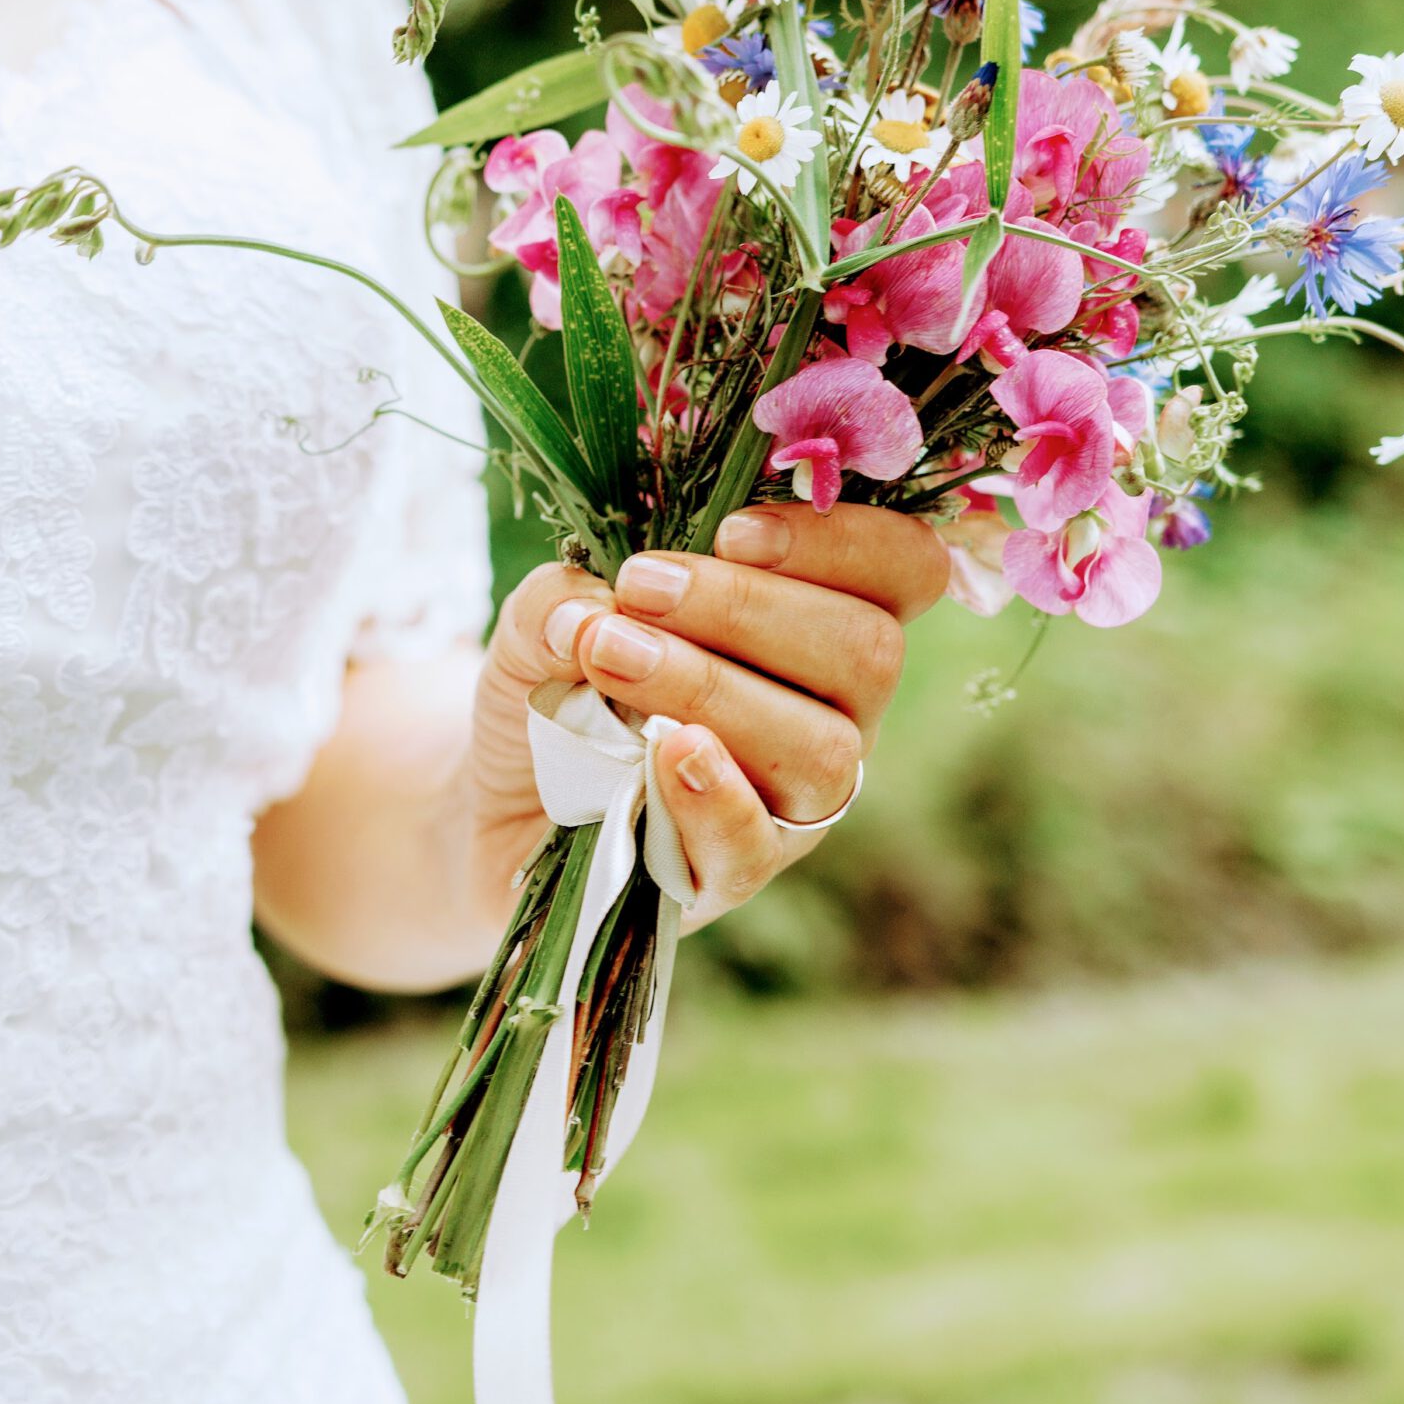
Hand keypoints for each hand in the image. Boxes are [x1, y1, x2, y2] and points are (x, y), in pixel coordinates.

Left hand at [470, 503, 947, 927]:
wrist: (500, 801)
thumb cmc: (559, 683)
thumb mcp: (547, 616)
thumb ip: (566, 591)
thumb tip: (589, 604)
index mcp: (822, 621)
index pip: (903, 568)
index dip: (842, 541)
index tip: (731, 530)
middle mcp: (835, 712)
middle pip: (868, 652)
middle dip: (747, 607)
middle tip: (638, 587)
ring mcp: (795, 801)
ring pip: (824, 748)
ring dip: (714, 687)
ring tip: (611, 657)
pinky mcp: (734, 872)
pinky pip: (758, 843)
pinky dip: (718, 794)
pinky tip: (665, 751)